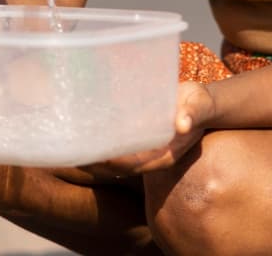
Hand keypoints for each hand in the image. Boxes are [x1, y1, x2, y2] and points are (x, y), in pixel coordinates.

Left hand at [83, 81, 216, 176]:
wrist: (202, 102)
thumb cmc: (201, 105)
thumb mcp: (199, 107)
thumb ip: (192, 115)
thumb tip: (182, 124)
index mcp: (164, 157)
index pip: (132, 165)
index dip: (112, 163)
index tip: (93, 155)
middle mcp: (150, 157)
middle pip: (116, 167)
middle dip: (94, 163)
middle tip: (70, 152)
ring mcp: (142, 149)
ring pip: (112, 158)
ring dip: (92, 154)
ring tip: (69, 144)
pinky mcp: (137, 137)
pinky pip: (115, 144)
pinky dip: (100, 140)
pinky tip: (83, 129)